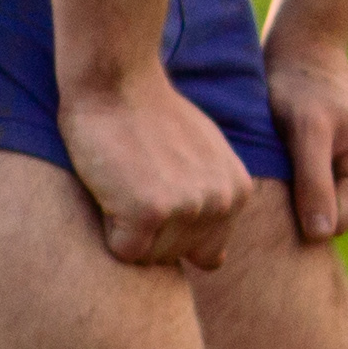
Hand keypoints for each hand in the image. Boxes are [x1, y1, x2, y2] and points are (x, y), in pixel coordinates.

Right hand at [60, 65, 261, 270]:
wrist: (119, 85)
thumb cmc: (154, 120)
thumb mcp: (206, 158)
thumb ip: (215, 204)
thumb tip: (216, 264)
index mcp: (238, 193)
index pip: (206, 254)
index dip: (173, 233)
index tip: (160, 192)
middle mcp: (222, 202)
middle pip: (173, 258)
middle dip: (148, 234)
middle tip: (137, 182)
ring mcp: (189, 207)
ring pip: (147, 257)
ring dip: (127, 230)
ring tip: (128, 181)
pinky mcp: (150, 211)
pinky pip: (123, 251)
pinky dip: (108, 230)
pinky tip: (114, 188)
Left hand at [261, 31, 347, 242]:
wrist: (305, 62)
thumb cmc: (300, 92)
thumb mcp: (305, 133)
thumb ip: (314, 183)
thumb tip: (321, 235)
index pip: (335, 223)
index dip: (300, 209)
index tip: (280, 177)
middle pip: (335, 220)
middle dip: (305, 202)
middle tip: (286, 164)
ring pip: (331, 213)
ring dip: (305, 193)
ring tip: (293, 158)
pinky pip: (331, 200)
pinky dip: (309, 187)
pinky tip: (300, 160)